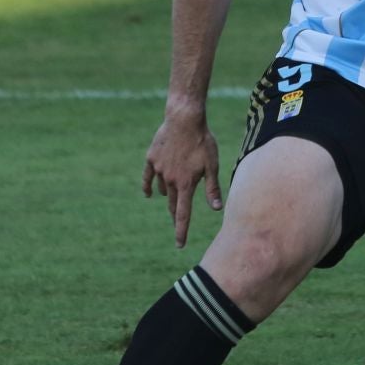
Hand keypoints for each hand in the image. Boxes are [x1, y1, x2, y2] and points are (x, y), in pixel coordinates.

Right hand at [142, 111, 221, 248]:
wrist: (184, 119)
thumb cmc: (203, 141)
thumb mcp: (212, 164)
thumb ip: (212, 188)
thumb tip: (217, 209)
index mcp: (186, 184)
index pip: (183, 214)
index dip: (181, 230)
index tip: (179, 245)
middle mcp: (170, 180)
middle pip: (172, 204)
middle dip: (175, 214)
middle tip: (178, 222)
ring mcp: (158, 170)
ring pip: (163, 189)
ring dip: (169, 194)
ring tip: (175, 194)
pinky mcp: (151, 159)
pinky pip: (147, 177)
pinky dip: (148, 186)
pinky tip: (149, 193)